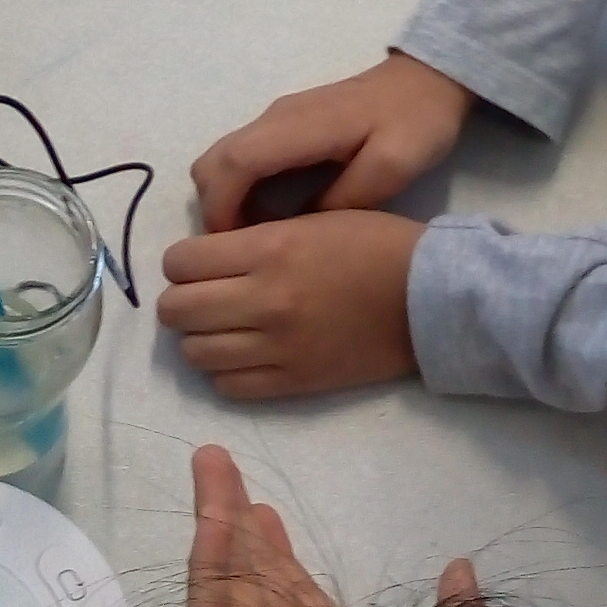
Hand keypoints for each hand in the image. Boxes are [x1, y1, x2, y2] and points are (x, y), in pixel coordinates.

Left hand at [159, 211, 423, 399]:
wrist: (429, 299)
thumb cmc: (377, 246)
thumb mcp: (314, 220)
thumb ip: (257, 237)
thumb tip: (208, 256)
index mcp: (269, 249)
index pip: (181, 262)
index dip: (183, 262)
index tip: (199, 264)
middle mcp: (263, 299)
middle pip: (177, 310)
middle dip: (182, 300)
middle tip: (205, 297)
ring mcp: (276, 346)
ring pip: (194, 353)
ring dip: (200, 338)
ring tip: (224, 328)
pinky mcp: (293, 383)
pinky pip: (228, 386)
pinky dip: (225, 371)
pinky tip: (244, 355)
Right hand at [186, 444, 486, 606]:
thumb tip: (461, 567)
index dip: (284, 561)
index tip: (269, 514)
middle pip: (260, 592)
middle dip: (243, 533)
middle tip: (224, 471)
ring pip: (232, 593)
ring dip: (221, 529)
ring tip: (214, 469)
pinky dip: (212, 566)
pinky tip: (214, 519)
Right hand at [191, 54, 472, 230]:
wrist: (429, 79)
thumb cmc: (416, 122)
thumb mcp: (394, 166)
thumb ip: (347, 198)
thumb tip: (301, 228)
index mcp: (298, 127)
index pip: (233, 164)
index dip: (221, 209)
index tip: (231, 248)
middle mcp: (275, 119)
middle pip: (212, 162)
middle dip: (215, 209)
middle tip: (242, 250)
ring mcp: (277, 120)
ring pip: (222, 160)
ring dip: (225, 200)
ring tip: (256, 239)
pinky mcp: (284, 126)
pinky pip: (242, 159)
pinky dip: (239, 190)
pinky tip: (271, 217)